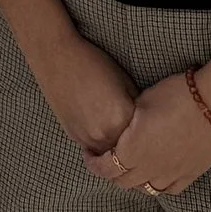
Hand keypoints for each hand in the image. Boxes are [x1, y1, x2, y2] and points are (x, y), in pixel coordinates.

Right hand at [26, 29, 137, 157]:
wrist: (56, 57)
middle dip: (133, 143)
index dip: (149, 131)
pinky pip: (94, 148)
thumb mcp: (124, 81)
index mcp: (121, 118)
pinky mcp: (73, 136)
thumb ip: (136, 106)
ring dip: (116, 147)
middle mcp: (104, 133)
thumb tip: (145, 123)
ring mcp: (87, 137)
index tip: (154, 129)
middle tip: (140, 136)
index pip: (144, 135)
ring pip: (110, 153)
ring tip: (121, 133)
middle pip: (128, 149)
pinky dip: (100, 142)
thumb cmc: (92, 63)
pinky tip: (103, 127)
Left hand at [87, 72, 210, 195]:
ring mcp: (173, 174)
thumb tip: (121, 127)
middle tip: (107, 159)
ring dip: (135, 181)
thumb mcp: (142, 101)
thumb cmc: (178, 95)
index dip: (93, 163)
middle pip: (123, 183)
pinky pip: (170, 190)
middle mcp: (151, 169)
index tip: (90, 154)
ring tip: (131, 166)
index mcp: (133, 151)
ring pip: (147, 189)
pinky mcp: (192, 174)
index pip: (105, 169)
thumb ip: (127, 121)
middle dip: (111, 172)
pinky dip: (159, 184)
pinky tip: (157, 173)